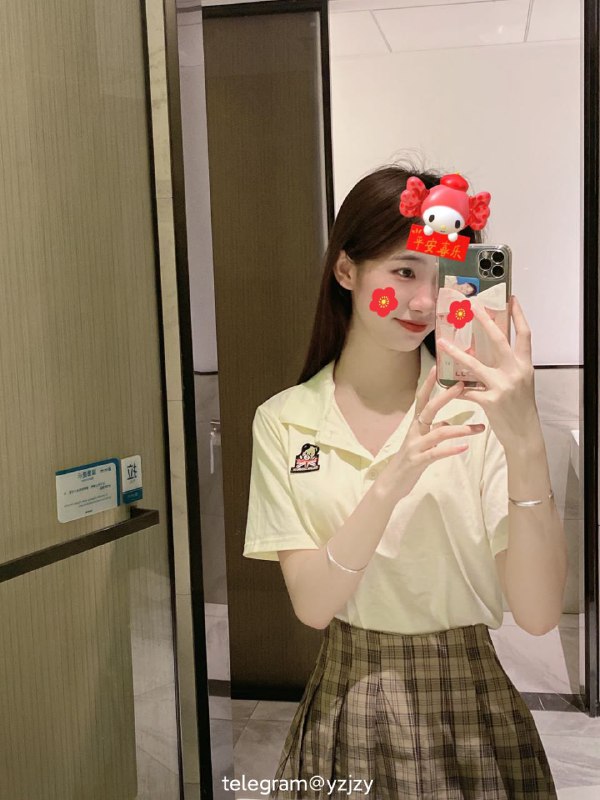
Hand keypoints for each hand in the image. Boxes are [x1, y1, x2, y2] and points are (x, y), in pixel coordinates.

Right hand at [376, 365, 485, 503]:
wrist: (392, 484)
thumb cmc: (410, 461)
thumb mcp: (422, 442)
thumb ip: (434, 430)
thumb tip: (449, 422)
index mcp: (416, 425)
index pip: (422, 399)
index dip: (429, 384)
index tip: (438, 367)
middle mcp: (414, 432)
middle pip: (428, 409)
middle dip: (445, 397)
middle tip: (462, 386)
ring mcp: (415, 447)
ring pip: (437, 433)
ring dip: (459, 429)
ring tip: (478, 428)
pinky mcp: (417, 462)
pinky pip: (435, 454)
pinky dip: (450, 450)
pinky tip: (465, 448)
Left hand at [437, 295, 539, 449]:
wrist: (524, 434)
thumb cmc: (521, 407)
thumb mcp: (521, 382)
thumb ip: (509, 366)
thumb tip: (491, 350)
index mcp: (525, 365)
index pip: (524, 335)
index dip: (519, 315)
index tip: (511, 299)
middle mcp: (516, 372)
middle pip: (499, 341)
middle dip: (485, 321)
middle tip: (472, 306)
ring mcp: (504, 386)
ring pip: (475, 364)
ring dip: (456, 353)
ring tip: (442, 343)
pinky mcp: (491, 401)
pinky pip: (468, 391)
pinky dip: (456, 388)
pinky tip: (446, 384)